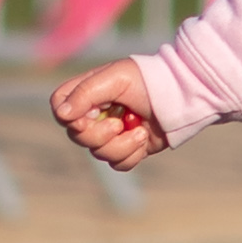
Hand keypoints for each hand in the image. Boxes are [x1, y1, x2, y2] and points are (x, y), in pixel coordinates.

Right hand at [50, 56, 168, 169]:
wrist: (181, 95)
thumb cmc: (147, 79)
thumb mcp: (115, 78)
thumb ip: (86, 93)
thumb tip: (62, 115)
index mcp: (87, 93)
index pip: (60, 109)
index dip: (70, 119)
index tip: (89, 116)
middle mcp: (95, 114)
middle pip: (77, 137)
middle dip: (100, 134)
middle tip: (119, 123)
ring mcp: (110, 133)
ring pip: (98, 153)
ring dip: (121, 145)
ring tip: (140, 130)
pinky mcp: (127, 148)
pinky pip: (118, 163)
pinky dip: (132, 154)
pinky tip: (144, 138)